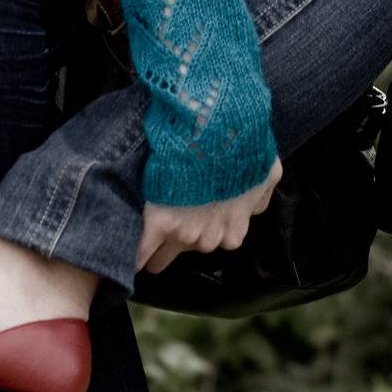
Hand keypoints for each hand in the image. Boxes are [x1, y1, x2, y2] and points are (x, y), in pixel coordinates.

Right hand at [136, 157, 282, 275]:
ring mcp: (185, 234)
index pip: (210, 247)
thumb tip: (251, 208)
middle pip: (183, 255)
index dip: (196, 233)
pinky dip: (132, 254)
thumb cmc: (245, 150)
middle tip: (165, 218)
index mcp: (233, 231)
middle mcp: (209, 239)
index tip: (188, 221)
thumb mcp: (266, 173)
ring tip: (139, 235)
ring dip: (153, 249)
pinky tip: (125, 254)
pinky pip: (140, 253)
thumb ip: (259, 197)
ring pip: (159, 260)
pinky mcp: (160, 223)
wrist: (221, 131)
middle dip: (174, 241)